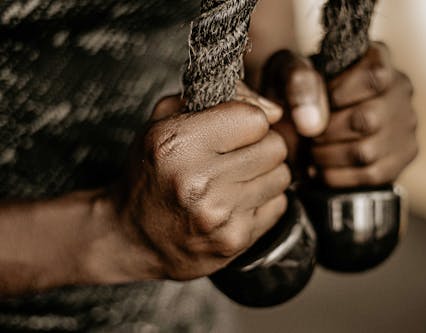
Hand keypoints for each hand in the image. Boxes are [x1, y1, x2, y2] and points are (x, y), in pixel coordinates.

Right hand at [115, 88, 289, 280]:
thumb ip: (219, 98)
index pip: (255, 118)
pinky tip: (235, 204)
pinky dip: (262, 201)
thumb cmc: (152, 173)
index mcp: (176, 143)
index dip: (248, 120)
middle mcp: (198, 180)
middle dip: (261, 146)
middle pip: (275, 147)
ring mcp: (218, 214)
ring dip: (264, 174)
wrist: (132, 238)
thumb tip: (275, 110)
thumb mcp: (166, 121)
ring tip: (234, 180)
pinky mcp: (234, 239)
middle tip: (236, 156)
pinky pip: (278, 205)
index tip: (234, 130)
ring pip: (282, 176)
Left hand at [261, 43, 417, 186]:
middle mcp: (400, 89)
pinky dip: (336, 175)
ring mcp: (405, 125)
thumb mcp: (288, 71)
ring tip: (312, 150)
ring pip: (367, 151)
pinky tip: (321, 167)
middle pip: (366, 120)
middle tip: (309, 133)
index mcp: (377, 58)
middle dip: (326, 131)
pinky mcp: (403, 156)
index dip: (339, 95)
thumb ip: (298, 83)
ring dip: (328, 155)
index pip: (373, 77)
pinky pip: (370, 175)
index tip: (320, 101)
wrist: (304, 116)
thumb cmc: (297, 89)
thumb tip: (311, 125)